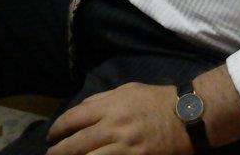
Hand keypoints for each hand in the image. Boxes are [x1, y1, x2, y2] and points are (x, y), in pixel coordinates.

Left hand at [46, 82, 192, 154]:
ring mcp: (123, 147)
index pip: (73, 119)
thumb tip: (79, 111)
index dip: (57, 129)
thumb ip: (102, 100)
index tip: (51, 136)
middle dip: (57, 152)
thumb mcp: (128, 90)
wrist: (188, 117)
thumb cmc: (157, 100)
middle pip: (74, 144)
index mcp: (110, 106)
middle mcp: (113, 126)